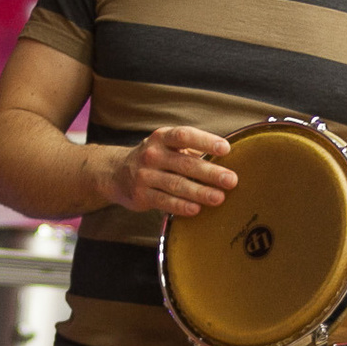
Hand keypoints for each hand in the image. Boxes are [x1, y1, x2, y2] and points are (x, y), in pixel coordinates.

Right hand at [97, 125, 234, 217]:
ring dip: (199, 192)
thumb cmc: (154, 160)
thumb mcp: (168, 147)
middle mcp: (152, 154)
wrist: (116, 174)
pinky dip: (181, 206)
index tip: (225, 149)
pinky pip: (164, 201)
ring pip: (176, 184)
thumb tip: (226, 160)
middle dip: (210, 172)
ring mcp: (145, 175)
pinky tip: (196, 209)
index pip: (185, 136)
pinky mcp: (141, 195)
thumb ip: (192, 151)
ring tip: (219, 197)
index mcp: (163, 138)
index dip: (205, 141)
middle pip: (185, 163)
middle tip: (231, 180)